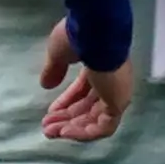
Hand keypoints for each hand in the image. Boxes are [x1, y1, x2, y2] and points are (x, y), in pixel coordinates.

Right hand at [38, 22, 135, 143]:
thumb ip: (54, 70)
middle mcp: (112, 81)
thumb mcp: (59, 53)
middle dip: (66, 119)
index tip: (50, 111)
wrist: (95, 30)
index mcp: (100, 66)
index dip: (67, 102)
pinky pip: (103, 126)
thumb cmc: (78, 37)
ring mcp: (117, 92)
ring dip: (72, 128)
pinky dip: (85, 133)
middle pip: (89, 107)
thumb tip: (45, 85)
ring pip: (95, 119)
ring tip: (51, 132)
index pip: (84, 90)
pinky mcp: (118, 103)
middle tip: (47, 128)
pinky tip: (65, 133)